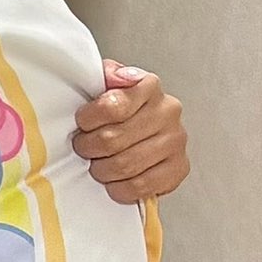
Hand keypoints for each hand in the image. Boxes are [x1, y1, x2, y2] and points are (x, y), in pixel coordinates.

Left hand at [76, 64, 187, 207]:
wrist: (140, 129)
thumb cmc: (115, 106)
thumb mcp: (103, 82)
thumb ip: (105, 74)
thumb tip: (119, 76)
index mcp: (148, 86)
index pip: (111, 106)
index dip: (87, 120)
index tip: (82, 123)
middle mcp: (167, 111)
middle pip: (113, 139)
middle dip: (89, 148)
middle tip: (85, 148)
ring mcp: (176, 140)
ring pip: (125, 165)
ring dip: (101, 169)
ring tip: (98, 163)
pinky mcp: (179, 168)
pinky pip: (141, 186)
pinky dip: (120, 188)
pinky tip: (115, 180)